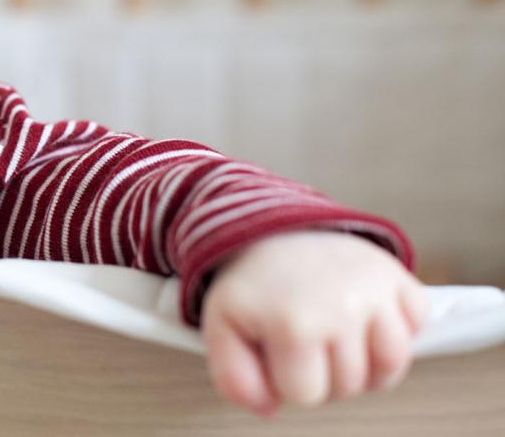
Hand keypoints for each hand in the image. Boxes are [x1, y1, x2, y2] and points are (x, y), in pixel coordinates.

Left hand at [200, 230, 428, 417]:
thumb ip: (235, 380)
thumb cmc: (254, 288)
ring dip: (366, 362)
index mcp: (292, 324)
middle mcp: (341, 307)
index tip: (278, 350)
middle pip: (350, 387)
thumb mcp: (223, 328)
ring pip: (392, 367)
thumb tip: (269, 410)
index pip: (308, 395)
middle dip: (326, 374)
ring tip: (336, 335)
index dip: (289, 381)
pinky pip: (418, 325)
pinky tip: (363, 314)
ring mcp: (374, 290)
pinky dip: (397, 328)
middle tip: (305, 338)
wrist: (274, 231)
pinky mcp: (397, 275)